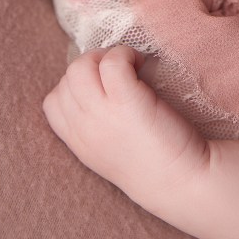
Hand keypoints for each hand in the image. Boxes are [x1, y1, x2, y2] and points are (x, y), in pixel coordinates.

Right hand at [42, 45, 209, 200]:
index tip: (103, 86)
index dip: (76, 86)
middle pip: (67, 78)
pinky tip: (143, 64)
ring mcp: (101, 114)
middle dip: (93, 65)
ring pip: (80, 66)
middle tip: (121, 72)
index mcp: (78, 142)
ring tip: (131, 66)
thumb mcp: (111, 150)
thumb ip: (97, 125)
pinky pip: (112, 61)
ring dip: (106, 56)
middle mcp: (83, 128)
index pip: (53, 102)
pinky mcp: (126, 101)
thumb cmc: (156, 162)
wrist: (184, 183)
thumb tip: (100, 83)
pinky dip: (126, 54)